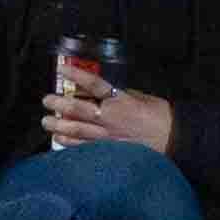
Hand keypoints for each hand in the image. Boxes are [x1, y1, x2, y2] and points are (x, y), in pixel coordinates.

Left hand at [41, 77, 177, 156]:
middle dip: (59, 104)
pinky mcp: (110, 151)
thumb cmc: (160, 116)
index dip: (76, 75)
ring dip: (58, 126)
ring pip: (77, 130)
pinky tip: (58, 140)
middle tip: (46, 100)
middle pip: (78, 109)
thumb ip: (120, 94)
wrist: (174, 139)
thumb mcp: (140, 97)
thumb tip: (102, 91)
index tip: (61, 68)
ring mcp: (109, 136)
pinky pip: (85, 147)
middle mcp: (111, 117)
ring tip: (46, 122)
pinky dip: (70, 144)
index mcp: (120, 99)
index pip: (94, 84)